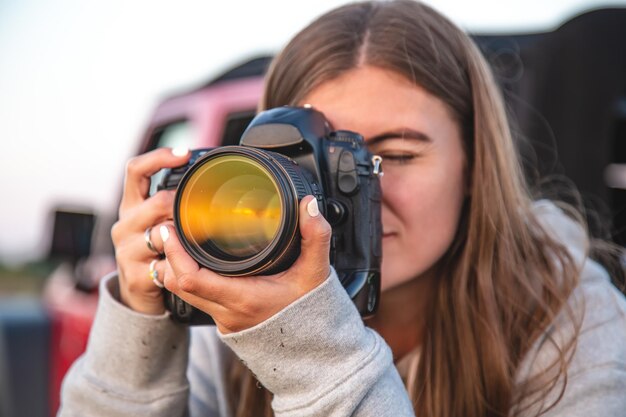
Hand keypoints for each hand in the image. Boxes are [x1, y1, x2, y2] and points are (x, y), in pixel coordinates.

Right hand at [111, 147, 190, 314]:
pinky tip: (191, 264)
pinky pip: (167, 266)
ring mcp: (127, 251)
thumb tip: (207, 176)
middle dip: (184, 206)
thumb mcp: (158, 221)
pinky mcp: (136, 276)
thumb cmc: (155, 249)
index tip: (185, 153)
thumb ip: (173, 202)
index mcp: (131, 206)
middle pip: (158, 202)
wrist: (137, 291)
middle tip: (205, 213)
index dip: (159, 157)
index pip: (136, 170)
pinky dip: (183, 264)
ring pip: (164, 235)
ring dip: (186, 236)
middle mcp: (125, 225)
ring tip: (200, 240)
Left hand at [157, 196, 331, 333]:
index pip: (191, 279)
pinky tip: (194, 263)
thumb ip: (315, 236)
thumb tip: (309, 206)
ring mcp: (224, 320)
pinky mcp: (225, 323)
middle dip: (169, 256)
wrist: (311, 350)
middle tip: (170, 228)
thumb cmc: (311, 313)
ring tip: (177, 243)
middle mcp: (227, 313)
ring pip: (183, 294)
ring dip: (175, 269)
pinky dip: (188, 280)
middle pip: (178, 286)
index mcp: (243, 298)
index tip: (172, 229)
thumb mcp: (316, 272)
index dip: (175, 253)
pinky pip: (196, 300)